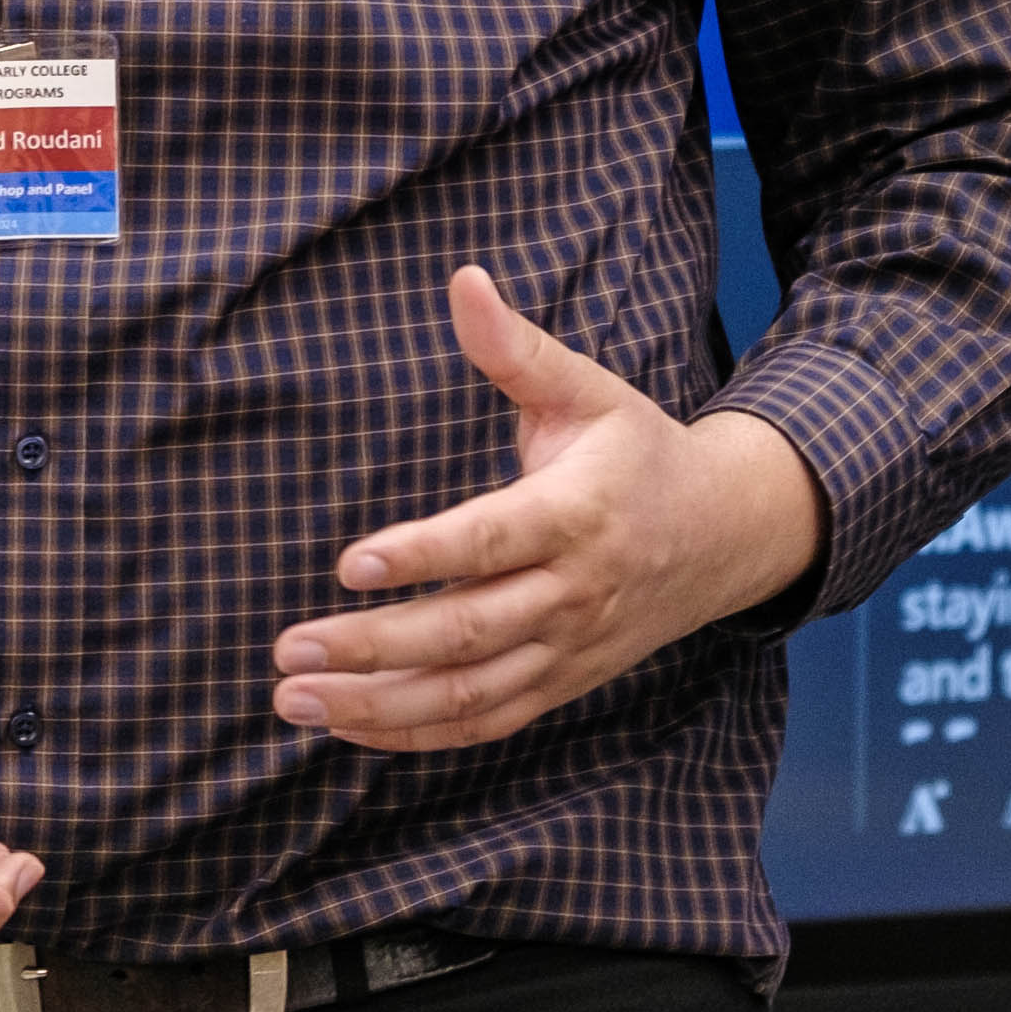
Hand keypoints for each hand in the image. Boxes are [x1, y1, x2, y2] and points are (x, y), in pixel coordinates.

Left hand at [270, 266, 824, 752]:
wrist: (721, 537)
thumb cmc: (634, 453)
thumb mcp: (587, 390)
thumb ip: (516, 347)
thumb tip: (463, 280)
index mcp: (577, 512)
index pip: (492, 541)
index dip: (424, 556)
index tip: (350, 563)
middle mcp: (573, 591)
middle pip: (468, 632)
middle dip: (374, 646)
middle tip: (289, 649)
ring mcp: (567, 648)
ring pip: (469, 692)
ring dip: (378, 703)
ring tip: (294, 698)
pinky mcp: (560, 683)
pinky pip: (484, 722)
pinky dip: (415, 732)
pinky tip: (347, 723)